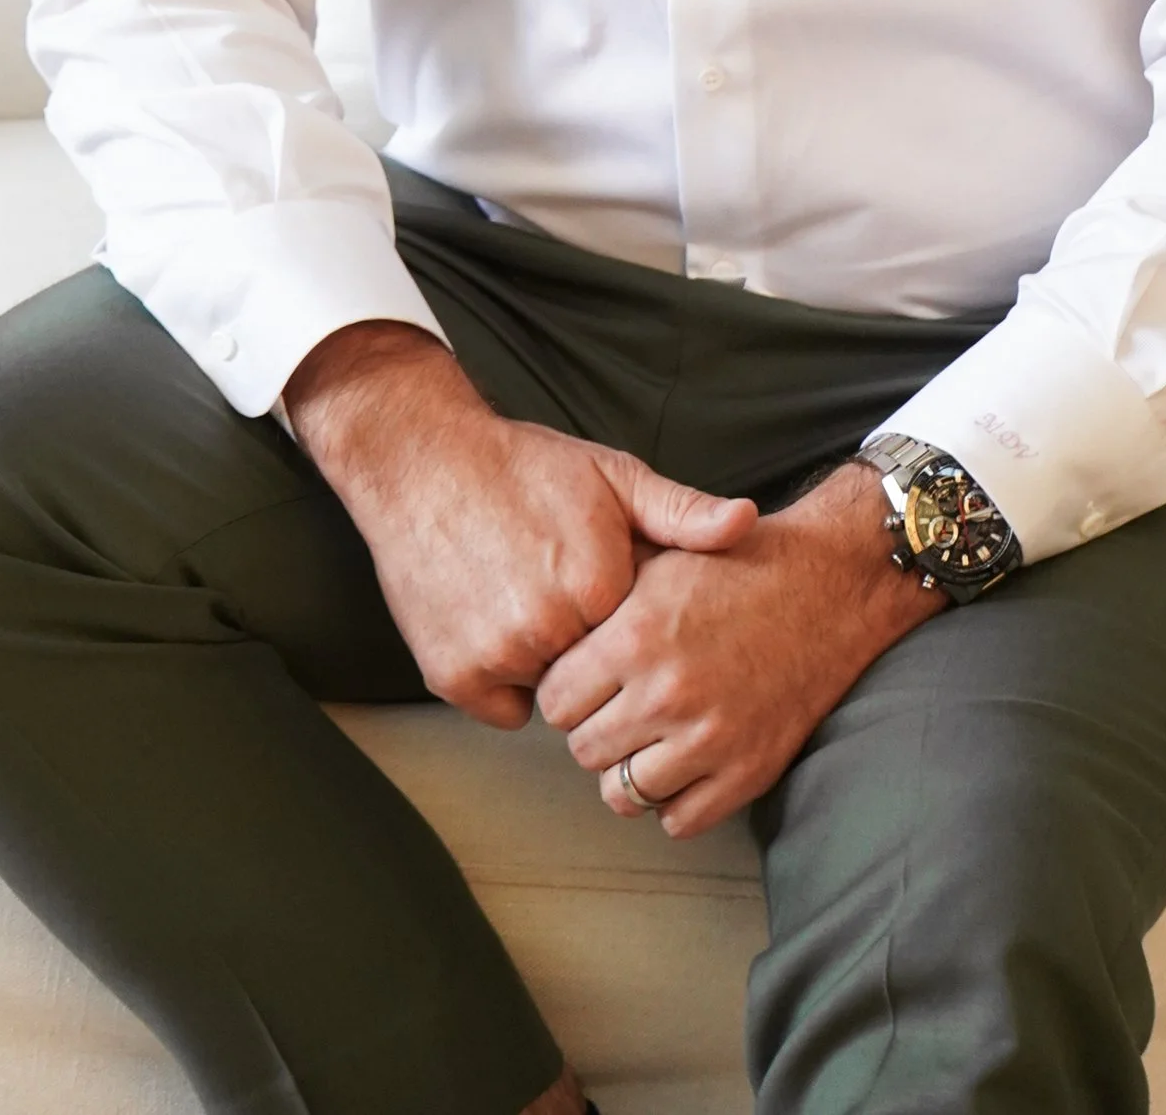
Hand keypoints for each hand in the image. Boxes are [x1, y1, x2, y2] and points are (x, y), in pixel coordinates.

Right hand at [283, 321, 756, 727]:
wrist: (418, 461)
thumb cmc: (521, 466)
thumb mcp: (610, 474)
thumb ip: (681, 512)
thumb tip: (748, 523)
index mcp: (597, 586)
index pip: (643, 638)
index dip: (630, 610)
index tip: (607, 576)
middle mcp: (547, 631)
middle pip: (598, 669)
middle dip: (589, 638)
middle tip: (558, 584)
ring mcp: (495, 658)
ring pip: (550, 690)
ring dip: (547, 659)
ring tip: (524, 594)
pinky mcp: (453, 677)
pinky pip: (503, 704)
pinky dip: (502, 677)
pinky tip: (492, 617)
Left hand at [537, 463, 944, 836]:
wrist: (828, 586)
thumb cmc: (741, 567)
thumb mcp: (661, 558)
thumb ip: (602, 603)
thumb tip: (551, 637)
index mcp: (635, 636)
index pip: (553, 701)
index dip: (566, 690)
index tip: (584, 682)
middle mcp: (666, 693)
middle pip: (583, 751)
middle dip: (594, 728)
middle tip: (618, 706)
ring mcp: (708, 740)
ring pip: (622, 794)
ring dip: (629, 768)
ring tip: (648, 736)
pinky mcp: (747, 772)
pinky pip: (678, 819)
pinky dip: (675, 797)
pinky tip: (684, 758)